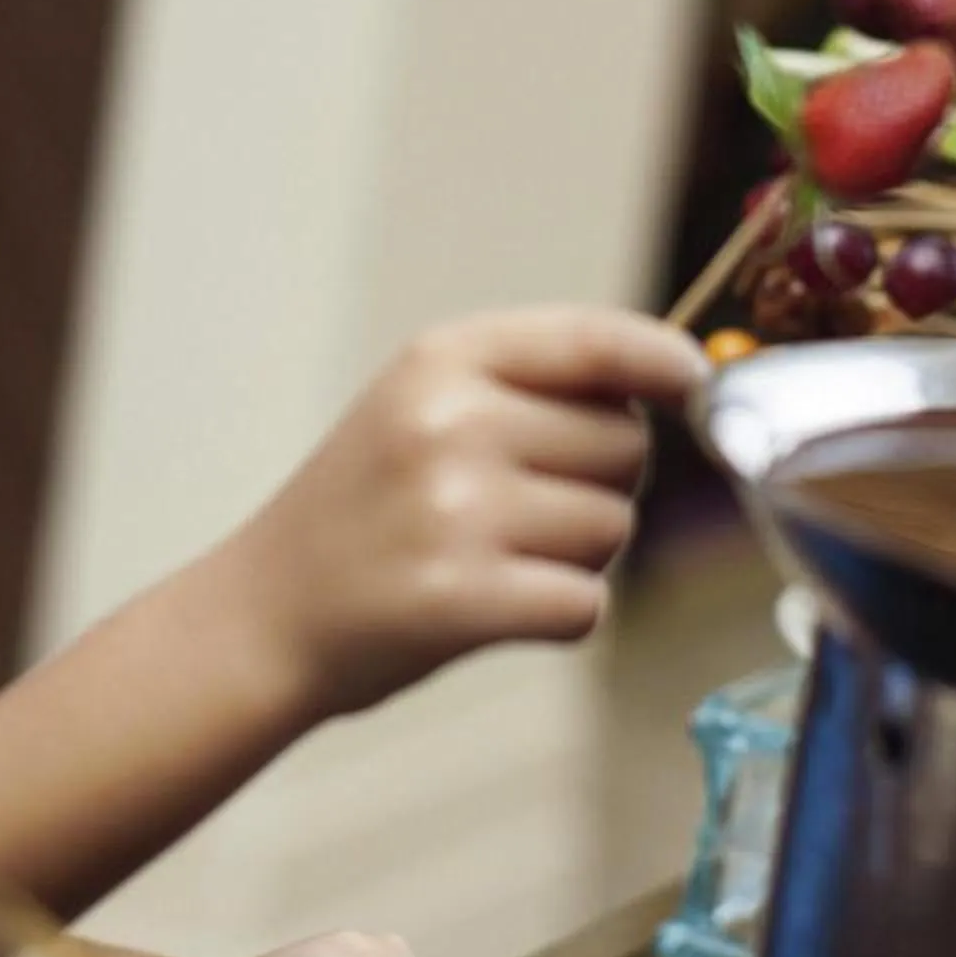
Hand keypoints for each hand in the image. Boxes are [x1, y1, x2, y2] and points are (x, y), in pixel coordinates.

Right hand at [221, 309, 708, 719]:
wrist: (262, 616)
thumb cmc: (362, 510)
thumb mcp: (420, 404)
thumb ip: (533, 381)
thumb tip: (676, 375)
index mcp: (441, 359)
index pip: (594, 340)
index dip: (662, 361)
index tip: (693, 381)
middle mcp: (450, 422)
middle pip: (625, 446)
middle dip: (598, 483)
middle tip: (516, 510)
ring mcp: (454, 510)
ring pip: (612, 528)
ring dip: (577, 555)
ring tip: (492, 558)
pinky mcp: (462, 600)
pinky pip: (585, 603)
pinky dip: (558, 616)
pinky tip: (495, 609)